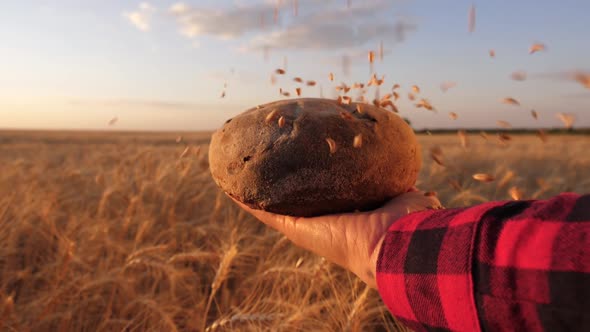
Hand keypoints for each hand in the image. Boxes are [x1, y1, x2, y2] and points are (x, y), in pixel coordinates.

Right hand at [231, 191, 441, 287]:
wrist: (396, 246)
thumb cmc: (407, 226)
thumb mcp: (407, 199)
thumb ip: (407, 191)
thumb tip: (426, 190)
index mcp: (346, 217)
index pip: (324, 199)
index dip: (313, 186)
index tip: (302, 172)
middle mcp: (322, 224)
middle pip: (294, 204)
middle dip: (279, 189)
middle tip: (263, 168)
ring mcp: (305, 227)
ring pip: (274, 207)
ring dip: (255, 192)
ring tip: (238, 174)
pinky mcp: (295, 227)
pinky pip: (265, 212)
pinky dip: (245, 200)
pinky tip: (229, 184)